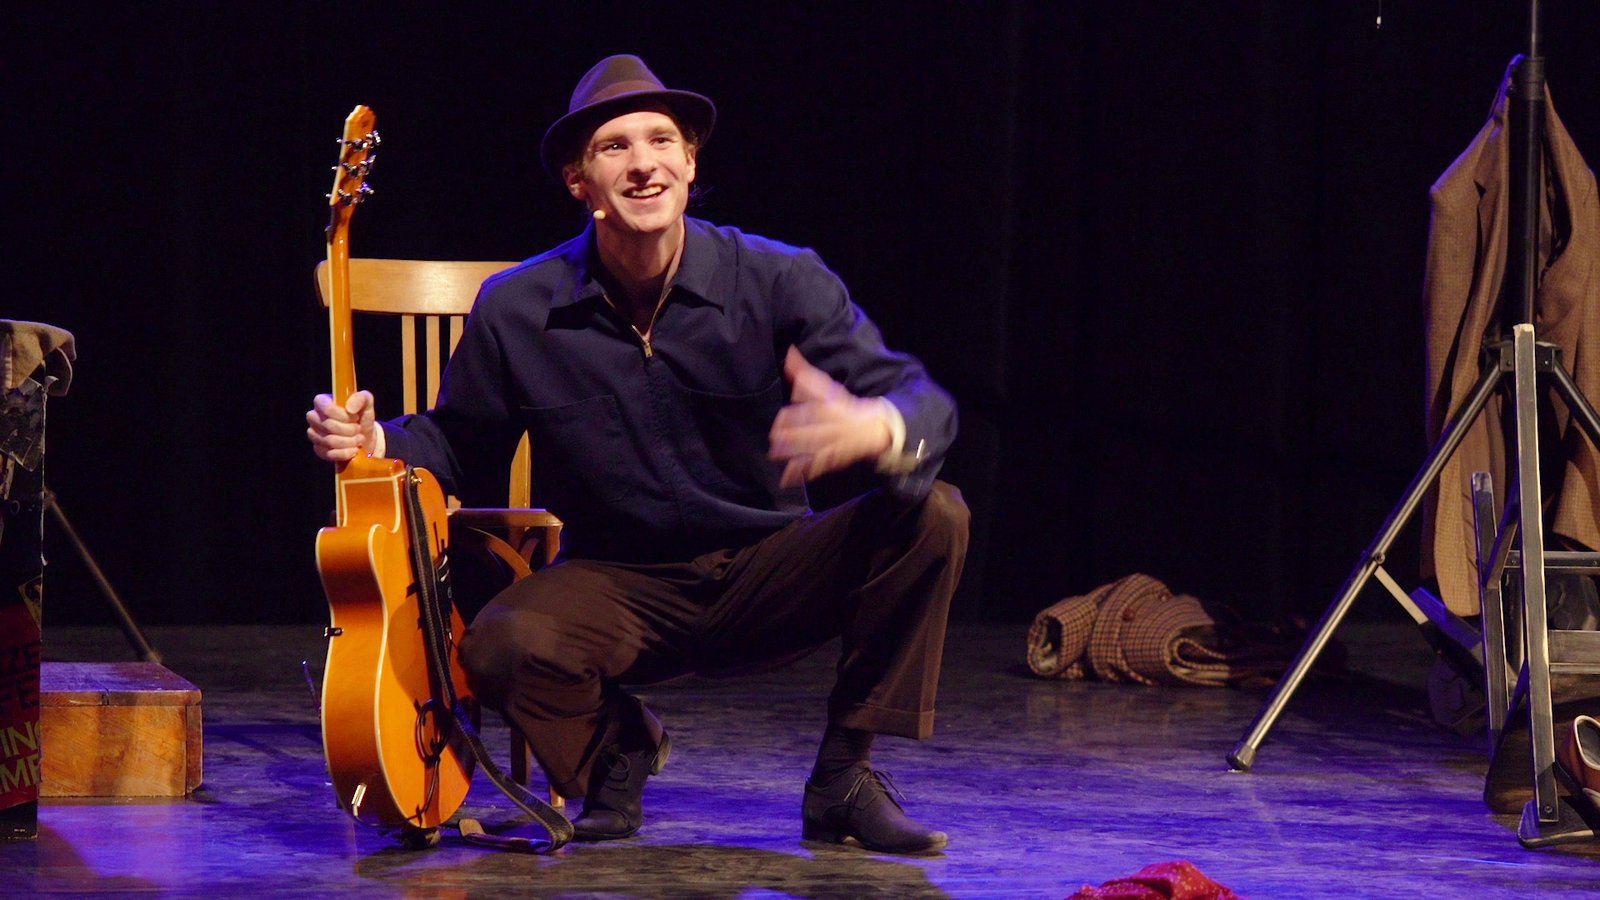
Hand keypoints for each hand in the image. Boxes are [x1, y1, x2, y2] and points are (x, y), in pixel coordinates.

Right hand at [306, 390, 376, 462]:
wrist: (364, 435)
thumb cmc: (361, 416)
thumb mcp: (366, 403)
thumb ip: (360, 398)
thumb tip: (349, 408)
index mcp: (322, 402)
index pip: (325, 408)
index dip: (342, 415)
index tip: (355, 417)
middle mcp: (314, 417)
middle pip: (328, 426)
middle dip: (350, 429)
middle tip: (359, 429)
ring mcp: (314, 434)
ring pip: (330, 441)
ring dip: (350, 441)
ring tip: (359, 438)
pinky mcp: (318, 450)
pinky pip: (330, 454)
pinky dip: (346, 453)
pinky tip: (354, 449)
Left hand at [768, 347, 890, 486]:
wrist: (874, 429)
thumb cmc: (844, 406)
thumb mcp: (826, 387)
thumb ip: (805, 372)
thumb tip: (789, 353)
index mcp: (831, 407)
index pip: (815, 409)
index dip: (799, 413)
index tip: (782, 415)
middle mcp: (832, 427)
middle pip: (813, 431)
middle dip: (793, 435)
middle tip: (774, 436)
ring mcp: (833, 445)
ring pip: (814, 449)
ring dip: (795, 452)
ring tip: (775, 453)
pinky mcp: (832, 460)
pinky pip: (817, 467)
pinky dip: (802, 473)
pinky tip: (786, 479)